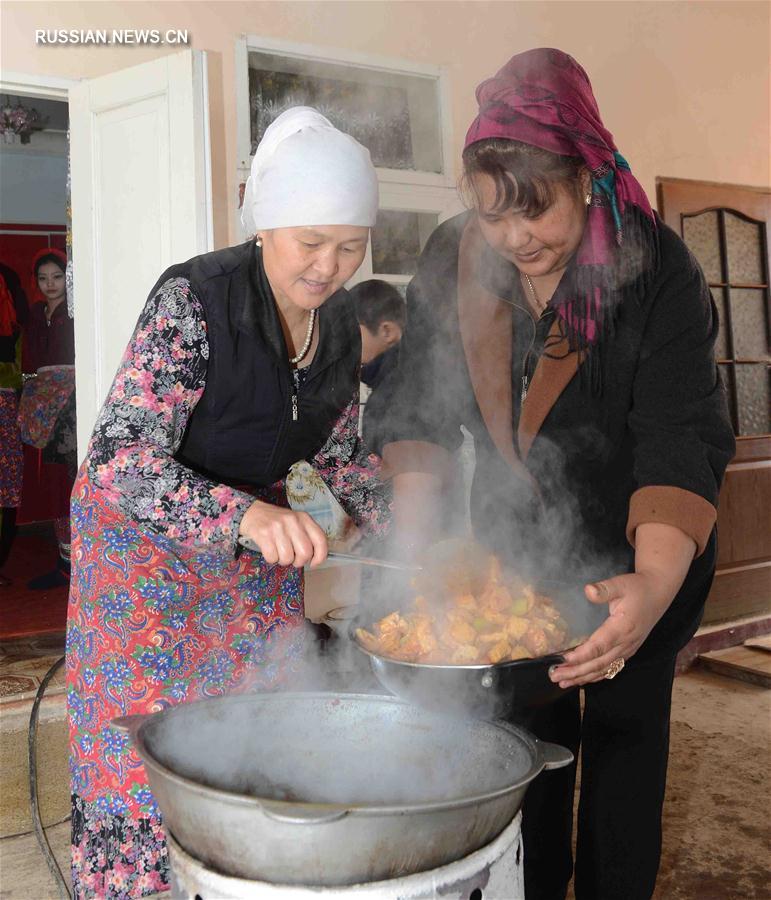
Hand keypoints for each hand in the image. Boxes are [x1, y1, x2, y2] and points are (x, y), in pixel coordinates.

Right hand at [239, 500, 326, 567]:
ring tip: (279, 552)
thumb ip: (306, 536)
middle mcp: (293, 521)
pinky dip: (271, 559)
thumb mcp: (295, 523)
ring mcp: (278, 527)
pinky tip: (269, 550)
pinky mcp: (264, 534)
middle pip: (305, 553)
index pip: (320, 540)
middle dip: (299, 561)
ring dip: (283, 560)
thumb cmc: (276, 521)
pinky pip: (272, 557)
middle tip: (292, 559)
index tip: (314, 563)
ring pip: (288, 558)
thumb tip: (315, 558)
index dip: (320, 556)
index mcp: (304, 518)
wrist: (252, 512)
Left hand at [548, 572, 672, 688]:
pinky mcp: (628, 651)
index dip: (581, 655)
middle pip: (599, 663)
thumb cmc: (638, 588)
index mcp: (623, 628)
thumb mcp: (621, 584)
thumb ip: (604, 589)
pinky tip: (582, 680)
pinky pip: (611, 668)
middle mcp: (626, 643)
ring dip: (583, 677)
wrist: (658, 594)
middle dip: (576, 671)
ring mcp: (628, 650)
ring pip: (604, 669)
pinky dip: (595, 676)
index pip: (599, 646)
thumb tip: (588, 590)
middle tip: (555, 675)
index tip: (563, 660)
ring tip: (563, 682)